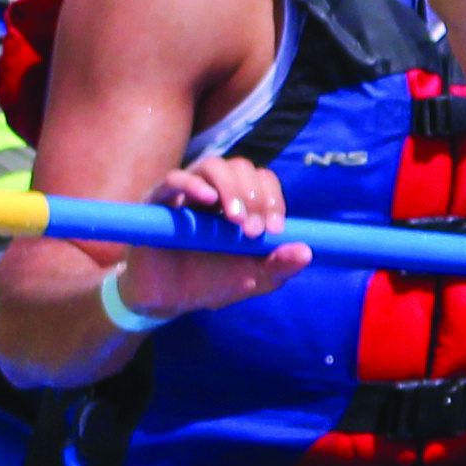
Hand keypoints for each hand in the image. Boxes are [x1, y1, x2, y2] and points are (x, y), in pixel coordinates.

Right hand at [116, 154, 304, 322]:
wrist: (166, 299)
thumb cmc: (210, 283)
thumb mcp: (251, 279)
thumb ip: (278, 266)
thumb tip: (307, 252)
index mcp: (239, 203)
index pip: (262, 180)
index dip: (272, 198)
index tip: (274, 228)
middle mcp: (214, 191)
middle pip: (241, 167)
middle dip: (254, 195)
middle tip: (253, 230)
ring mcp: (185, 193)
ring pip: (212, 165)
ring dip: (231, 187)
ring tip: (235, 219)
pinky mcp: (157, 201)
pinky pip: (174, 178)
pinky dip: (192, 184)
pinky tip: (207, 200)